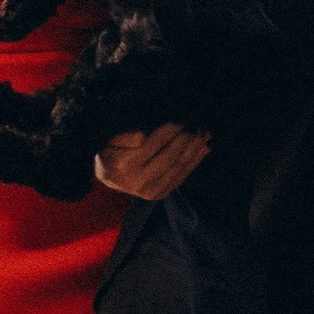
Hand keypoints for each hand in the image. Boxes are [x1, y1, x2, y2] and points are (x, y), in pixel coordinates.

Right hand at [94, 122, 210, 199]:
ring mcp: (151, 191)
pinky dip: (194, 162)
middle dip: (187, 139)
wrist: (108, 179)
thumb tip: (142, 136)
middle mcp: (139, 181)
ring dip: (195, 149)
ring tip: (205, 134)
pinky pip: (181, 177)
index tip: (182, 118)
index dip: (171, 130)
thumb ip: (123, 136)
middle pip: (171, 156)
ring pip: (179, 167)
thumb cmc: (109, 154)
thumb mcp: (109, 141)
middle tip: (199, 124)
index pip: (154, 143)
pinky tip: (203, 149)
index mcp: (126, 165)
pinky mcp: (160, 195)